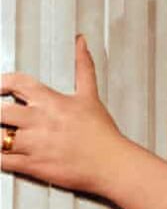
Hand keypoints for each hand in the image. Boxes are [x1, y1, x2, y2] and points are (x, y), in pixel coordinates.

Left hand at [1, 36, 129, 192]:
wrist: (113, 163)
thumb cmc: (103, 133)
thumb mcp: (91, 96)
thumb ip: (83, 66)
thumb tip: (81, 42)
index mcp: (52, 102)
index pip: (17, 83)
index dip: (0, 83)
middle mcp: (40, 121)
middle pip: (0, 112)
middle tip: (0, 115)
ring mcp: (35, 144)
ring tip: (1, 134)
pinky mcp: (34, 165)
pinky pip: (3, 162)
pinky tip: (4, 154)